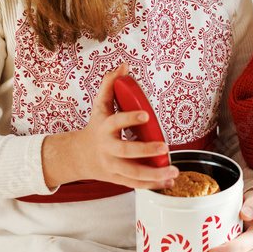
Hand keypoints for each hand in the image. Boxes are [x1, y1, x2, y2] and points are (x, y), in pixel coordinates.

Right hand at [41, 63, 178, 189]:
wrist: (78, 156)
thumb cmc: (95, 128)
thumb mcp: (99, 106)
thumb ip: (109, 85)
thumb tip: (124, 66)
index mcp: (104, 128)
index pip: (116, 122)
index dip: (130, 118)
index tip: (146, 114)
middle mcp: (108, 149)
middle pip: (126, 152)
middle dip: (146, 151)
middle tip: (165, 147)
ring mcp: (112, 166)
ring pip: (133, 174)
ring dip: (155, 174)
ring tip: (173, 171)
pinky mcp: (118, 179)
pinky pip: (136, 184)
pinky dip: (153, 184)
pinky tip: (169, 182)